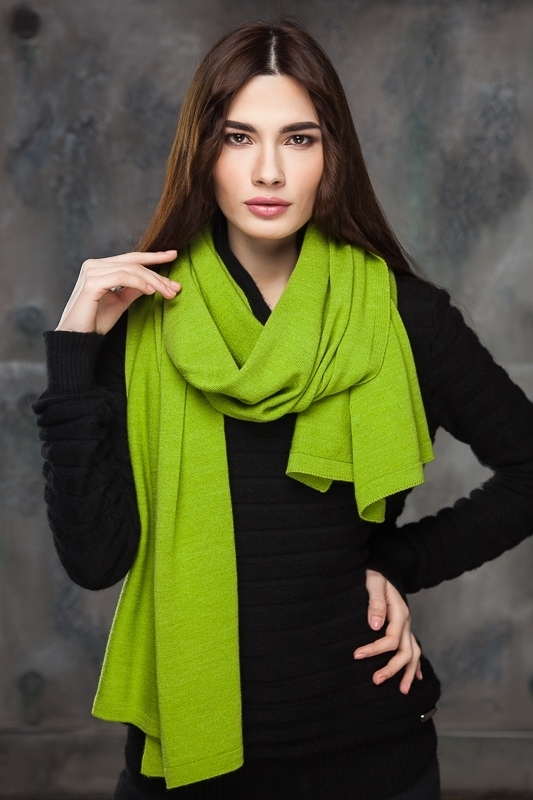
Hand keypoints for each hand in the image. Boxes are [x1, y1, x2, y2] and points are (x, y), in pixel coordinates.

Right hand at [56, 250, 180, 334]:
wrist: (77, 337)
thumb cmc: (95, 321)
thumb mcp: (120, 302)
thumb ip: (133, 289)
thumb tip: (152, 282)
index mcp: (100, 267)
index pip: (131, 258)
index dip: (153, 256)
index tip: (173, 255)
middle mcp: (94, 265)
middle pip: (134, 262)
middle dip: (158, 273)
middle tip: (176, 287)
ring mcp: (92, 271)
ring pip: (131, 269)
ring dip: (153, 281)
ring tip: (168, 293)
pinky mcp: (92, 283)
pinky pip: (122, 277)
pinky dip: (139, 283)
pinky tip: (151, 292)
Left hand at [354, 569, 422, 693]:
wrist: (385, 567)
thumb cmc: (376, 574)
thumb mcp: (374, 583)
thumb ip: (376, 603)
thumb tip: (375, 626)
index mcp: (399, 613)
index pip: (390, 639)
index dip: (374, 650)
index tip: (356, 655)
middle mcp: (406, 623)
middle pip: (405, 652)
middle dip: (392, 669)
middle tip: (375, 680)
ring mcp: (407, 626)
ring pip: (414, 654)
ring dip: (408, 673)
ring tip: (402, 691)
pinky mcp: (404, 628)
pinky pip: (414, 649)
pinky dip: (416, 665)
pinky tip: (416, 677)